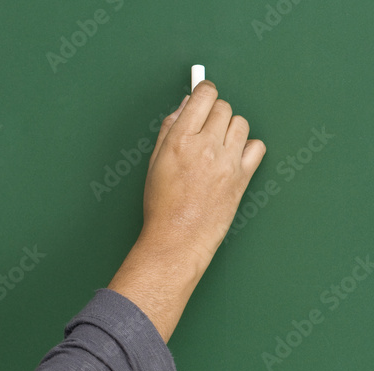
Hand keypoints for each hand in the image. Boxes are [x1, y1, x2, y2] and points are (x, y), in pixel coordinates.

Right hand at [141, 79, 266, 273]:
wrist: (178, 238)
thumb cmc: (162, 205)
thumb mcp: (155, 163)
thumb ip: (170, 130)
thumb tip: (185, 106)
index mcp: (180, 140)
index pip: (203, 97)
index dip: (204, 92)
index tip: (204, 94)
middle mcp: (206, 147)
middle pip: (223, 107)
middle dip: (214, 114)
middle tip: (205, 129)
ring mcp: (228, 161)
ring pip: (241, 123)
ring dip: (230, 129)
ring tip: (217, 147)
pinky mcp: (243, 176)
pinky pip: (257, 146)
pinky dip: (247, 148)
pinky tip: (233, 158)